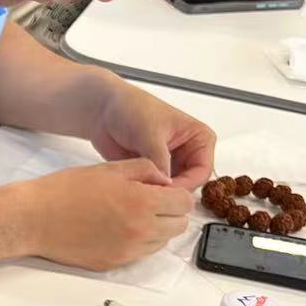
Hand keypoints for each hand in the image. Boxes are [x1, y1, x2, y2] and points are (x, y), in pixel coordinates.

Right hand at [22, 160, 194, 270]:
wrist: (33, 219)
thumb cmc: (64, 191)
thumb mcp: (109, 169)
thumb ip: (146, 170)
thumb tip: (164, 181)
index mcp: (142, 202)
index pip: (184, 202)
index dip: (177, 194)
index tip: (164, 191)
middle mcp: (140, 230)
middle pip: (179, 226)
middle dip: (170, 213)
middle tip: (150, 203)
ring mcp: (127, 251)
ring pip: (162, 242)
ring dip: (156, 229)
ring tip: (131, 217)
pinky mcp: (113, 263)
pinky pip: (140, 254)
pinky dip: (137, 243)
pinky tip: (116, 230)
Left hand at [88, 81, 216, 191]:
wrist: (103, 110)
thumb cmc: (131, 108)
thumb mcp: (150, 133)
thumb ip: (160, 159)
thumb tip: (166, 183)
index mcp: (199, 139)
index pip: (202, 171)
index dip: (186, 185)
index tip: (166, 192)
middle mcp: (188, 153)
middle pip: (188, 184)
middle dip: (171, 192)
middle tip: (152, 196)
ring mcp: (170, 164)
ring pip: (171, 189)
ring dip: (157, 193)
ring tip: (141, 192)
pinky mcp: (152, 172)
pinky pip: (154, 189)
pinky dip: (146, 192)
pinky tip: (134, 190)